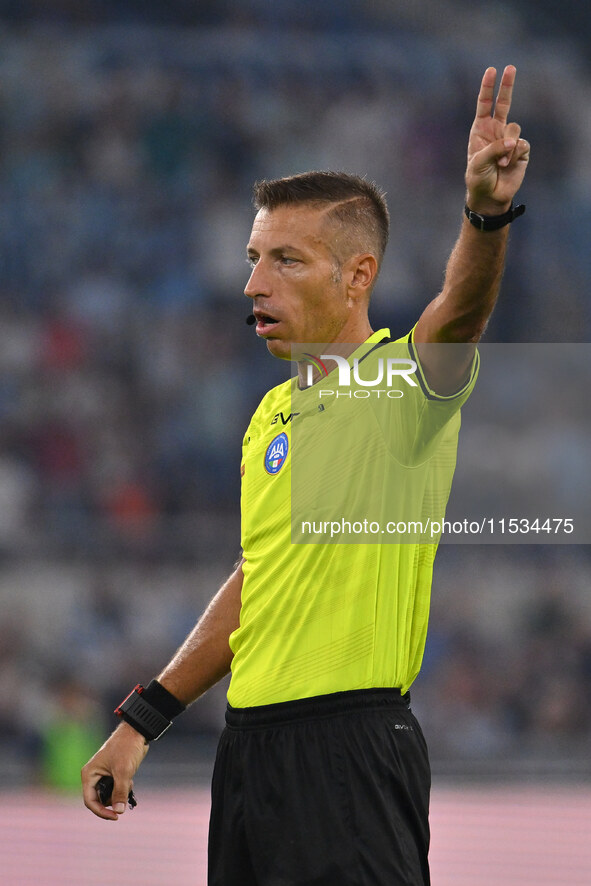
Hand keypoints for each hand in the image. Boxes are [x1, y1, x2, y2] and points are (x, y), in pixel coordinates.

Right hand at [81, 721, 148, 820]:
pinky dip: (124, 789)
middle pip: (100, 800)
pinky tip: (131, 780)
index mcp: (89, 774)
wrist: (137, 732)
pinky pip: (116, 789)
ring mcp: (104, 775)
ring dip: (120, 794)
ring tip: (128, 782)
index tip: (115, 816)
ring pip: (109, 795)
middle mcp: (94, 776)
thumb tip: (118, 811)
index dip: (101, 811)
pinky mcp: (113, 774)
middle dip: (113, 800)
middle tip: (125, 792)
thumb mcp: (123, 771)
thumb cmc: (126, 747)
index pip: (90, 801)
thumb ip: (120, 792)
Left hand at [465, 65, 529, 214]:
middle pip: (504, 103)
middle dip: (507, 85)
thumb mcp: (478, 162)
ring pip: (514, 127)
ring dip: (508, 144)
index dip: (487, 88)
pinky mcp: (521, 150)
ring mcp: (509, 139)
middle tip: (510, 67)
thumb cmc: (478, 179)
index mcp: (481, 130)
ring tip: (501, 162)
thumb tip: (513, 141)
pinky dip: (515, 154)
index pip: (484, 104)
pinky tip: (508, 165)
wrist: (490, 196)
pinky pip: (522, 143)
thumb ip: (494, 149)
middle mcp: (496, 131)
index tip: (491, 70)